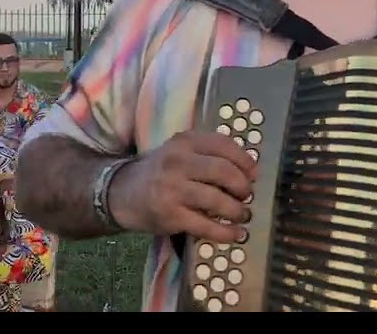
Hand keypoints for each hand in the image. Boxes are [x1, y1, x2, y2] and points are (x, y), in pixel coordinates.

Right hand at [109, 130, 257, 244]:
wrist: (122, 192)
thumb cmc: (160, 171)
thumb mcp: (180, 151)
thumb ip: (210, 154)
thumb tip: (249, 171)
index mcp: (184, 141)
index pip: (224, 145)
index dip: (245, 161)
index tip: (254, 173)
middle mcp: (178, 162)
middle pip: (224, 172)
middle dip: (243, 186)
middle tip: (246, 195)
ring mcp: (173, 189)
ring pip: (218, 200)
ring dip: (237, 211)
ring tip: (242, 215)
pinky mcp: (171, 215)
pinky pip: (206, 226)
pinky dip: (226, 233)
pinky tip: (235, 234)